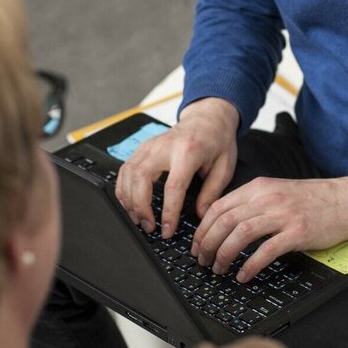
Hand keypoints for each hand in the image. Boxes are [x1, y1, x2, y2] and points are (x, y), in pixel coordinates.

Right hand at [115, 98, 239, 237]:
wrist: (208, 117)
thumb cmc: (217, 140)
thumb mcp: (224, 166)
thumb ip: (212, 192)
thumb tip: (200, 216)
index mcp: (189, 151)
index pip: (173, 186)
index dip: (168, 212)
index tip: (167, 230)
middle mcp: (166, 146)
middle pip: (141, 178)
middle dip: (140, 207)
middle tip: (148, 227)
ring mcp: (151, 145)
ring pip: (128, 173)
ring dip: (129, 200)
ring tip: (138, 219)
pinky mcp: (143, 147)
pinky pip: (125, 168)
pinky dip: (123, 188)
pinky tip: (130, 203)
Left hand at [192, 170, 347, 280]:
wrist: (346, 200)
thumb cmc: (312, 199)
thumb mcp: (277, 191)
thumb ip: (253, 202)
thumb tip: (225, 223)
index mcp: (259, 186)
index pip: (219, 206)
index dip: (203, 229)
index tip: (197, 246)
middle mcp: (268, 197)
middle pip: (225, 220)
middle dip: (208, 244)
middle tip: (203, 261)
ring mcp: (283, 214)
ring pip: (240, 233)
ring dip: (224, 255)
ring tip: (219, 269)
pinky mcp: (297, 232)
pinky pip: (265, 251)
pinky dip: (249, 265)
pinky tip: (243, 275)